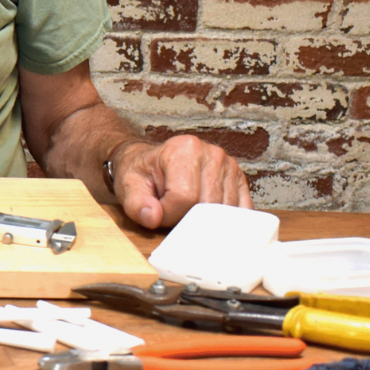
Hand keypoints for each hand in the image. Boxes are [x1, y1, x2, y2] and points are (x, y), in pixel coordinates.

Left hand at [110, 134, 250, 229]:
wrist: (154, 163)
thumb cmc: (143, 174)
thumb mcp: (129, 186)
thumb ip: (137, 204)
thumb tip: (153, 217)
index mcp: (184, 149)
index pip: (185, 197)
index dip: (169, 214)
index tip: (158, 212)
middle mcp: (212, 153)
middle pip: (207, 205)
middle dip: (186, 219)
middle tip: (171, 213)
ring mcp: (229, 166)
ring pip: (224, 210)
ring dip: (204, 220)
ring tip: (185, 209)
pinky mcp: (239, 179)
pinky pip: (240, 209)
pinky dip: (224, 219)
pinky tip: (208, 217)